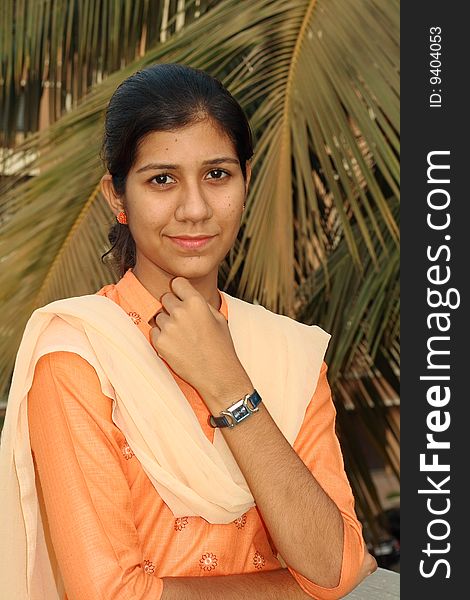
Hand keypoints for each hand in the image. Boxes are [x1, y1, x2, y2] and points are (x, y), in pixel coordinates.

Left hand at [149, 277, 252, 407]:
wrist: (217, 374)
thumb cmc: (221, 346)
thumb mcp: (218, 318)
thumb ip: (201, 303)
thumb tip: (189, 295)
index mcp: (196, 302)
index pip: (177, 283)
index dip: (179, 290)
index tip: (181, 297)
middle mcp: (180, 311)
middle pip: (165, 298)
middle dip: (172, 306)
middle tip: (183, 322)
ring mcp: (168, 327)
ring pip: (159, 316)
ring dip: (167, 323)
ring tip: (182, 337)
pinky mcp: (160, 342)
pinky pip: (155, 332)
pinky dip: (162, 337)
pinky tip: (177, 346)